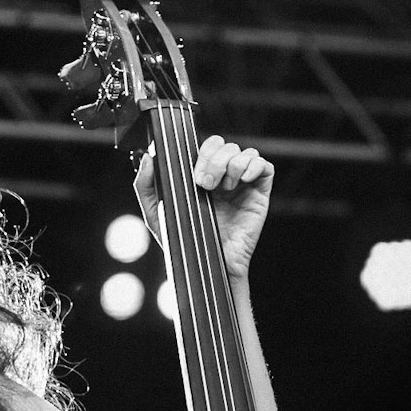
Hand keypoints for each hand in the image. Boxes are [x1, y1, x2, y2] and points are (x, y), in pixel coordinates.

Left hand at [134, 136, 274, 282]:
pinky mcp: (260, 193)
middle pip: (227, 146)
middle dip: (215, 161)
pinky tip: (242, 182)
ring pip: (246, 153)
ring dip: (234, 165)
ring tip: (226, 189)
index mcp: (204, 175)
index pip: (210, 145)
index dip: (204, 153)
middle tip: (206, 185)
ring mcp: (243, 184)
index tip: (195, 176)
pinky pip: (265, 166)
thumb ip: (145, 186)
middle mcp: (224, 177)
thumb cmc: (184, 241)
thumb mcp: (156, 213)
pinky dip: (255, 166)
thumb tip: (147, 158)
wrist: (207, 264)